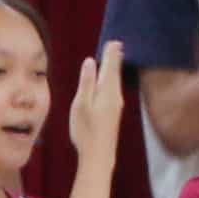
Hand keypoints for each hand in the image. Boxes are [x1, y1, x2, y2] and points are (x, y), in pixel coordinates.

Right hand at [66, 43, 125, 172]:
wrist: (99, 156)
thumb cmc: (86, 131)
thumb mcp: (81, 104)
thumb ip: (87, 82)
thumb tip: (90, 62)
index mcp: (107, 91)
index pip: (110, 66)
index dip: (111, 53)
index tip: (114, 41)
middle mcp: (115, 96)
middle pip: (115, 72)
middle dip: (115, 58)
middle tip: (117, 44)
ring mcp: (116, 106)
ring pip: (116, 81)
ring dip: (115, 68)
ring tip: (115, 57)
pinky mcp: (113, 113)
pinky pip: (114, 89)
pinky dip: (113, 80)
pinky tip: (110, 81)